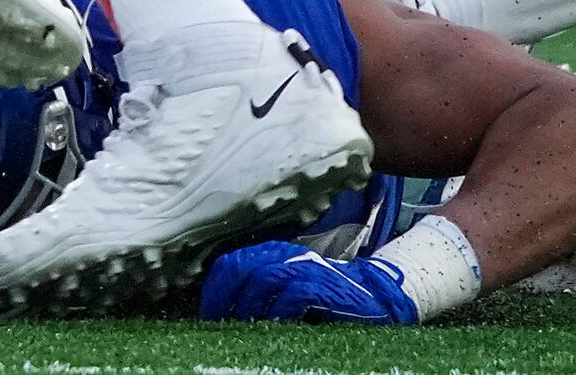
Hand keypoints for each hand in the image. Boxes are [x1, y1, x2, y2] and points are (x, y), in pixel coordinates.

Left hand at [203, 240, 418, 323]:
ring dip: (248, 307)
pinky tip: (274, 327)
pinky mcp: (324, 286)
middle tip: (218, 325)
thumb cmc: (326, 299)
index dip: (214, 290)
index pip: (230, 264)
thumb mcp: (287, 289)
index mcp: (271, 254)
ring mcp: (306, 268)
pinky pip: (293, 295)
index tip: (207, 315)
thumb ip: (259, 291)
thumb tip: (222, 313)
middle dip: (224, 298)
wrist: (376, 297)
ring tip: (241, 329)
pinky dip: (279, 312)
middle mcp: (285, 255)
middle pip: (240, 268)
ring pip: (262, 279)